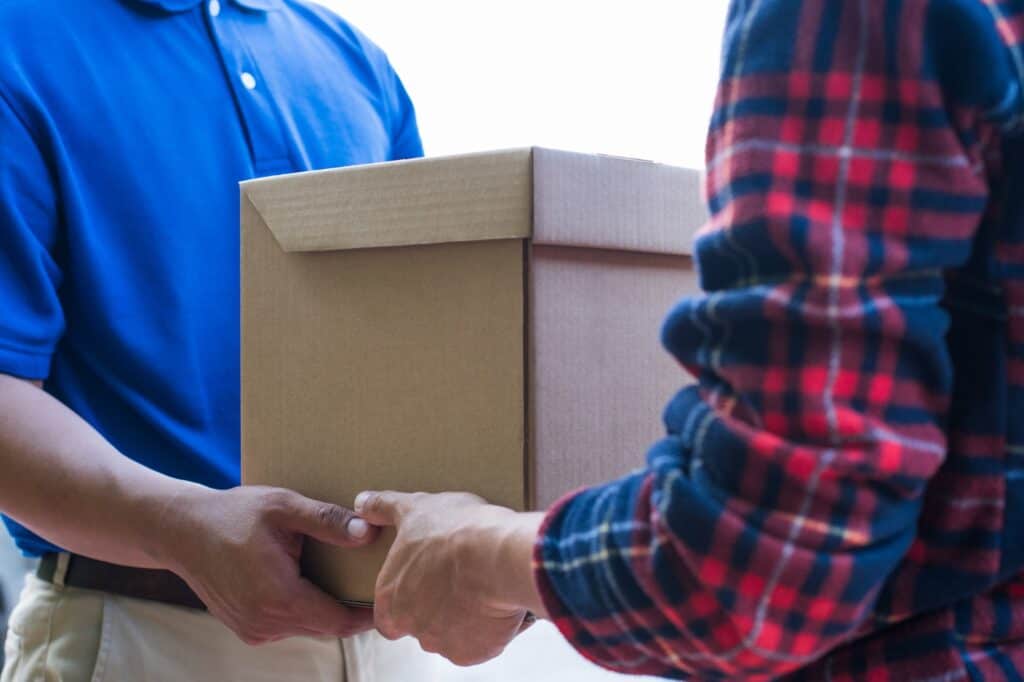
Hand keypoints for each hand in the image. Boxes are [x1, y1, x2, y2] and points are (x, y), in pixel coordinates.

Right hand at [156, 485, 376, 644]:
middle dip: (353, 611)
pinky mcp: (247, 628)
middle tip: (380, 585)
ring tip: (352, 581)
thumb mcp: (283, 506)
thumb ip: (327, 520)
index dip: (367, 615)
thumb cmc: (233, 513)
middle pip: (326, 627)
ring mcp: (254, 629)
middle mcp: (265, 623)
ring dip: (329, 609)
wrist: (182, 530)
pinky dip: (305, 609)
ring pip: (308, 627)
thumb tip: (368, 531)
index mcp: (278, 597)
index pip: (338, 622)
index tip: (391, 597)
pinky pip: (288, 625)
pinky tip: (313, 582)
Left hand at [355, 490, 545, 665]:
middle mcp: (411, 625)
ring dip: (464, 619)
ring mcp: (443, 641)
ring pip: (452, 636)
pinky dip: (489, 628)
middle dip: (437, 609)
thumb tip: (362, 502)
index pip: (387, 615)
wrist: (497, 555)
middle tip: (458, 581)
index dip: (405, 601)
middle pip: (421, 625)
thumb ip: (384, 507)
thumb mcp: (416, 508)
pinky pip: (481, 644)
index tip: (425, 583)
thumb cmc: (454, 529)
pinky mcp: (475, 652)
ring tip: (483, 586)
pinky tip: (499, 601)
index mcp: (390, 597)